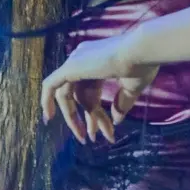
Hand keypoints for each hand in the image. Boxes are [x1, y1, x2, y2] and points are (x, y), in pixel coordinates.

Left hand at [39, 31, 160, 143]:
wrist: (141, 51)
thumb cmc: (142, 64)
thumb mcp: (131, 88)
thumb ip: (121, 103)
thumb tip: (116, 121)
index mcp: (98, 60)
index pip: (91, 91)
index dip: (96, 114)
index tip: (107, 132)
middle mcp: (84, 58)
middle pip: (78, 95)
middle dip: (86, 117)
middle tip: (90, 138)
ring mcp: (76, 61)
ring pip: (66, 95)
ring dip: (73, 118)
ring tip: (81, 138)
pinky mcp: (71, 67)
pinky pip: (50, 85)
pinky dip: (46, 100)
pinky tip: (48, 117)